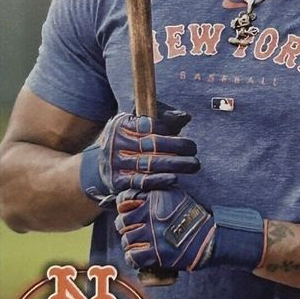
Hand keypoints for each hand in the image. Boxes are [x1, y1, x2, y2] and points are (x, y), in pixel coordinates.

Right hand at [79, 107, 198, 206]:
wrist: (105, 165)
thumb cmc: (133, 140)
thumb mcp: (143, 124)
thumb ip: (165, 118)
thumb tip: (185, 117)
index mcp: (122, 124)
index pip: (149, 125)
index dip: (168, 130)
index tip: (182, 134)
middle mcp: (116, 142)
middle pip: (152, 144)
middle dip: (178, 146)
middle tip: (194, 149)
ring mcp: (115, 163)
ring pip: (150, 164)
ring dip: (176, 165)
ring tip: (193, 164)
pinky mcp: (117, 182)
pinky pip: (141, 182)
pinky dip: (159, 180)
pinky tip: (174, 178)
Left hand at [115, 186, 265, 272]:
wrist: (209, 238)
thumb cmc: (191, 216)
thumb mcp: (175, 195)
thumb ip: (154, 193)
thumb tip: (131, 197)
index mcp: (155, 197)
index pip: (124, 200)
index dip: (122, 208)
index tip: (128, 213)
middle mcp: (152, 213)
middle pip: (123, 222)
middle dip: (125, 228)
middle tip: (132, 231)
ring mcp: (154, 234)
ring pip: (126, 240)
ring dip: (130, 244)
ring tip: (138, 244)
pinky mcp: (157, 253)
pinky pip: (133, 257)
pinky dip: (133, 258)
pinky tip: (138, 257)